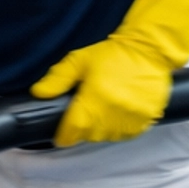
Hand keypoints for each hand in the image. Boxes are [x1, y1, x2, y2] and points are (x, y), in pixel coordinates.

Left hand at [32, 0, 188, 146]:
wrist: (149, 51)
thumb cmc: (113, 54)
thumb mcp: (80, 61)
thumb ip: (58, 78)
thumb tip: (39, 93)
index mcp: (97, 96)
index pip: (75, 128)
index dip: (65, 135)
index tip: (60, 136)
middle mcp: (115, 110)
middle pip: (91, 134)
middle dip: (82, 129)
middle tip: (82, 115)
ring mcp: (133, 117)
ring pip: (109, 136)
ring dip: (101, 130)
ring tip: (101, 113)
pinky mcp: (147, 119)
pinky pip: (127, 134)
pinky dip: (119, 129)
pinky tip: (117, 115)